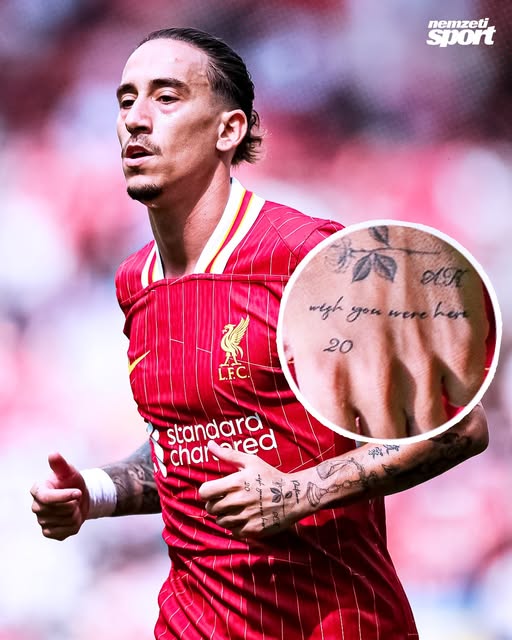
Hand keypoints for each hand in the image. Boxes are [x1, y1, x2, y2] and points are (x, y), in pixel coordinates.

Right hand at [30, 453, 89, 540]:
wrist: (79, 498)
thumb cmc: (71, 481)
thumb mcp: (68, 471)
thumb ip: (60, 464)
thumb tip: (53, 454)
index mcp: (37, 490)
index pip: (48, 498)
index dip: (65, 496)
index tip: (79, 492)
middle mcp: (36, 507)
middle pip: (61, 510)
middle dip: (74, 503)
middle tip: (75, 497)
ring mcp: (42, 521)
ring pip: (67, 520)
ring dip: (76, 512)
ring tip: (74, 506)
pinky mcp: (49, 532)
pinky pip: (67, 531)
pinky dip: (75, 524)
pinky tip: (72, 517)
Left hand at [199, 441, 308, 538]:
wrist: (295, 495)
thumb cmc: (271, 476)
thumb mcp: (251, 461)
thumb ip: (228, 454)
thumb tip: (210, 444)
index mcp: (236, 483)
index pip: (205, 492)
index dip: (206, 492)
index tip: (214, 490)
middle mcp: (239, 501)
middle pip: (211, 508)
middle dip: (215, 503)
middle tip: (225, 499)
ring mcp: (246, 517)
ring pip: (220, 522)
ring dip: (224, 516)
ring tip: (235, 508)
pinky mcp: (253, 530)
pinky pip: (233, 532)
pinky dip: (235, 526)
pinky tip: (244, 517)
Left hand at [282, 224, 491, 438]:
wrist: (380, 231)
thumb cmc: (330, 281)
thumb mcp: (296, 324)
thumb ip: (299, 368)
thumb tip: (298, 391)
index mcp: (327, 377)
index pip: (346, 438)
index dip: (356, 431)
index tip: (361, 421)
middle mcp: (375, 378)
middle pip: (391, 438)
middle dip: (390, 428)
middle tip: (392, 411)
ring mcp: (420, 364)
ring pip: (431, 426)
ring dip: (425, 416)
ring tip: (415, 396)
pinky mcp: (459, 345)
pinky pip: (464, 395)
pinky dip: (455, 391)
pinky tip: (439, 372)